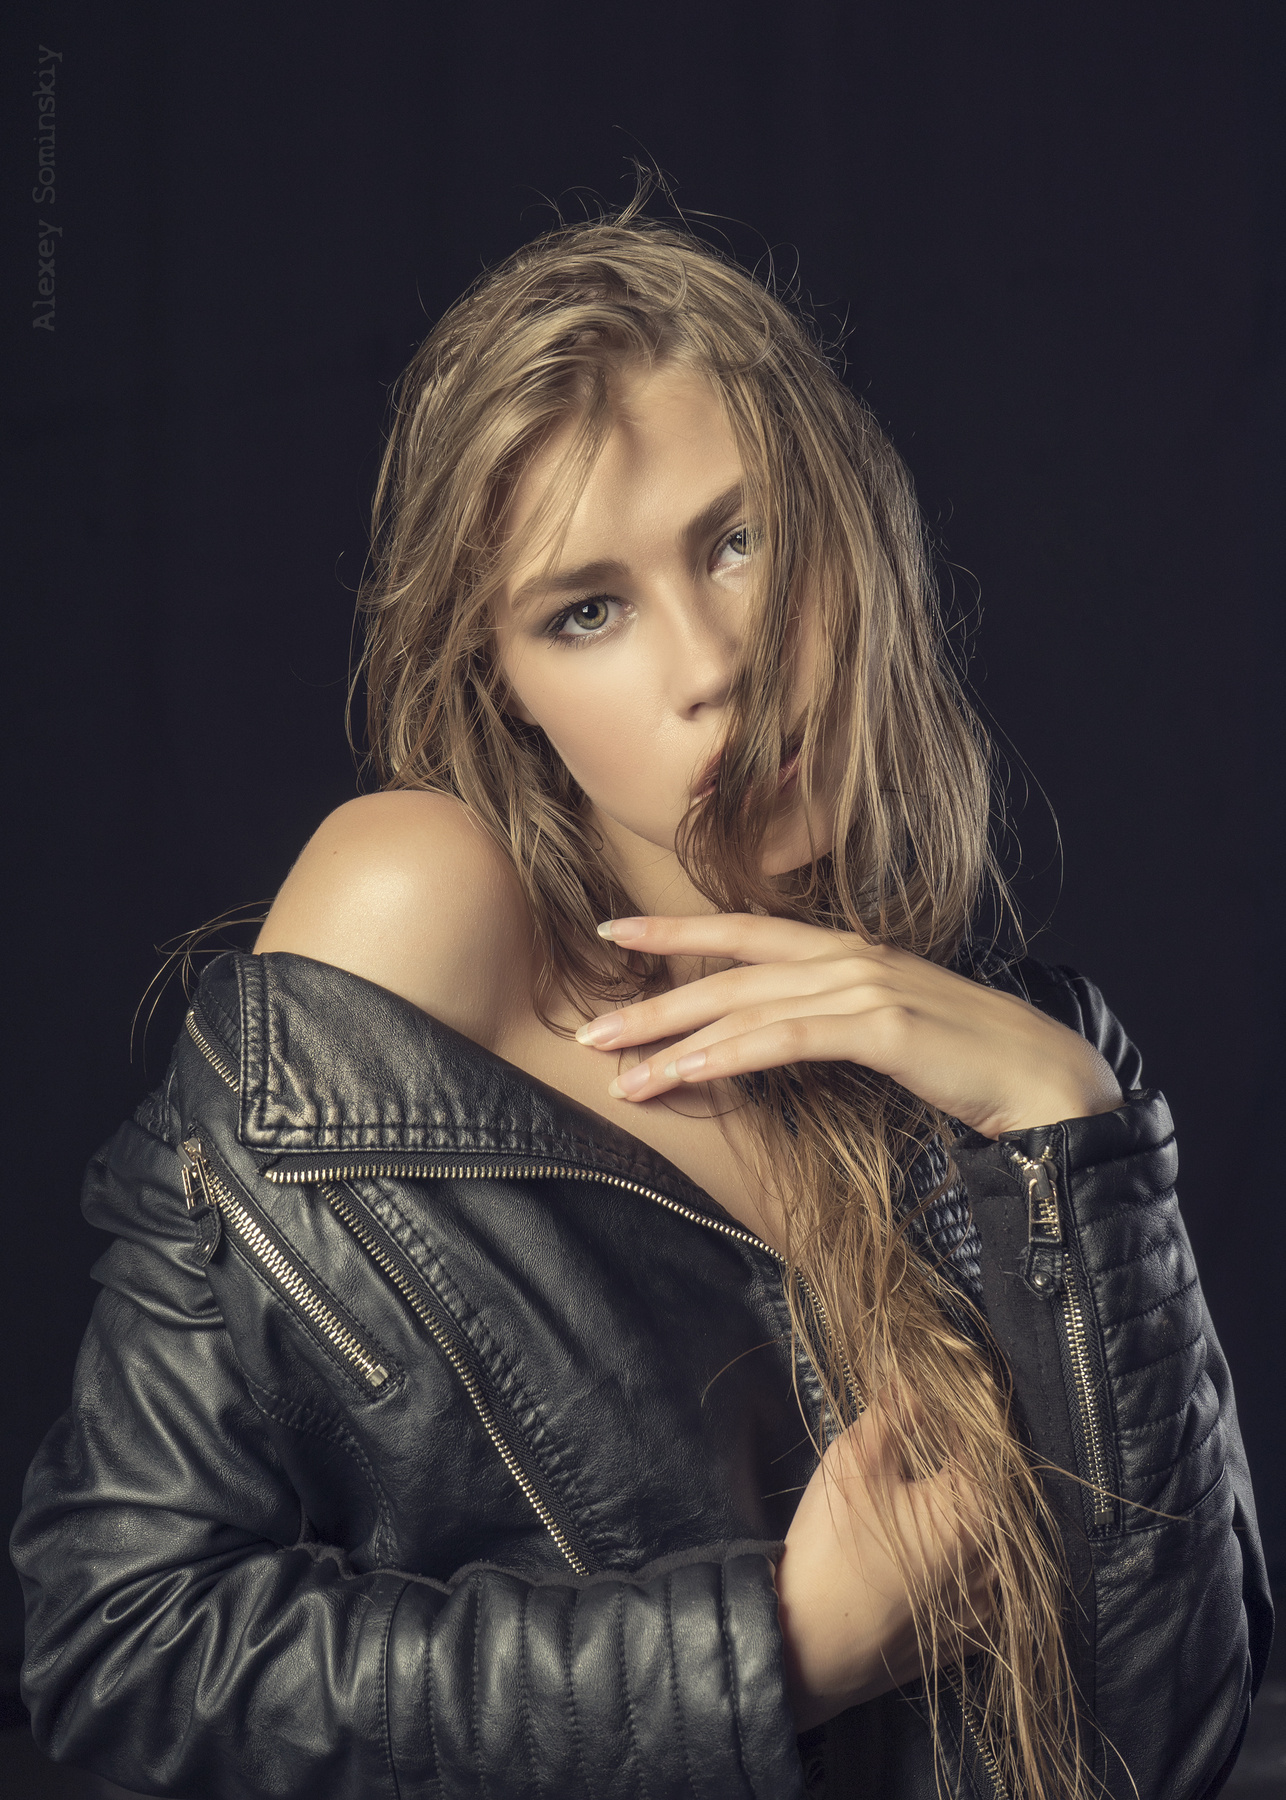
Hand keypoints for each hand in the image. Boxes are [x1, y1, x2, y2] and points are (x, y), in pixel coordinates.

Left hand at [576, 914, 1121, 1138]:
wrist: (1049, 1078)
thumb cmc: (967, 1061)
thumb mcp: (887, 1030)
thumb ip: (829, 1022)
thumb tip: (771, 1038)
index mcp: (846, 952)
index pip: (743, 931)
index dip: (675, 929)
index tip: (612, 931)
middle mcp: (847, 958)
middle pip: (727, 972)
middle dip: (652, 1000)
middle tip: (587, 1029)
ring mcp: (865, 987)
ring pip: (745, 1008)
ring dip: (674, 1042)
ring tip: (617, 1072)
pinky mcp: (883, 1026)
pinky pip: (785, 1040)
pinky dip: (727, 1056)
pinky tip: (683, 1075)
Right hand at [774, 1399, 993, 1730]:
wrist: (807, 1647)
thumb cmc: (833, 1548)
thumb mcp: (856, 1460)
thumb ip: (896, 1409)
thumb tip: (918, 1372)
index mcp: (978, 1512)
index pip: (986, 1441)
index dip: (959, 1412)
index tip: (932, 1396)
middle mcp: (998, 1561)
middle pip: (994, 1490)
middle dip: (963, 1460)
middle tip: (924, 1444)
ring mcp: (987, 1606)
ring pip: (993, 1538)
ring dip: (967, 1510)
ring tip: (924, 1493)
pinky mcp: (969, 1637)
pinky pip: (983, 1583)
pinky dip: (965, 1558)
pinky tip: (928, 1549)